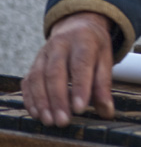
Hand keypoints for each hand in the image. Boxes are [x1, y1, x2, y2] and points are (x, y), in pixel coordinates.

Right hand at [21, 12, 114, 126]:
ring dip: (42, 101)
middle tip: (63, 121)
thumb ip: (104, 84)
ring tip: (50, 121)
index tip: (80, 109)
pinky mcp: (34, 62)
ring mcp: (44, 53)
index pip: (80, 65)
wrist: (77, 25)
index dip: (80, 87)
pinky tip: (37, 114)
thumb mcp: (105, 58)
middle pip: (55, 72)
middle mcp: (60, 44)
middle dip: (58, 99)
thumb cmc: (93, 46)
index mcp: (83, 41)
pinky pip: (28, 81)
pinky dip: (30, 99)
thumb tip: (107, 112)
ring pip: (38, 77)